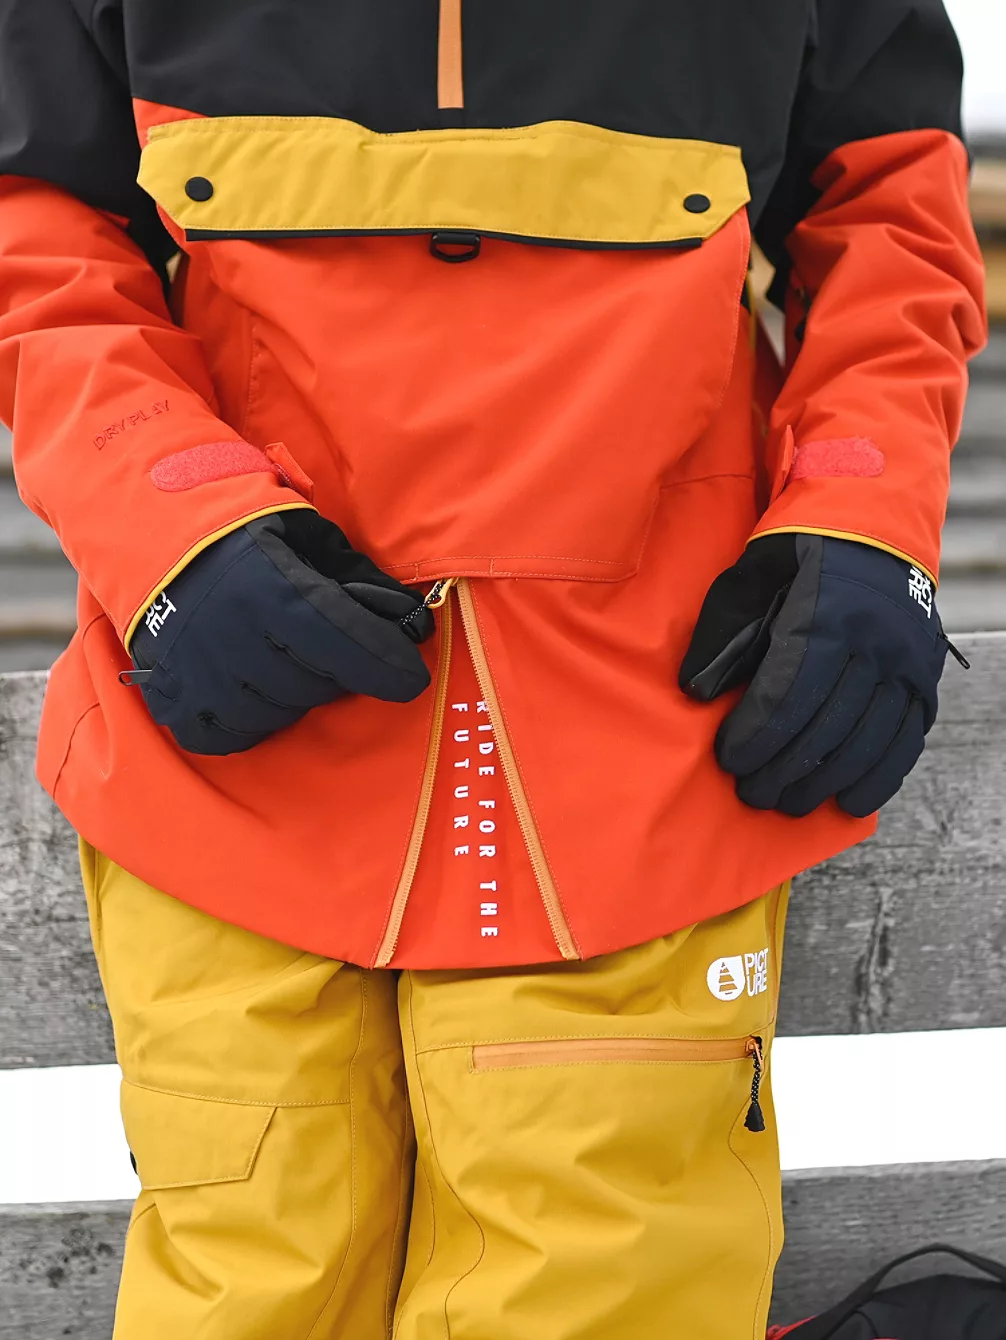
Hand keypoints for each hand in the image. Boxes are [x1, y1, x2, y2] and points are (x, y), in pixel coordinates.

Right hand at [128, 509, 433, 754]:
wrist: (151, 534)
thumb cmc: (241, 530)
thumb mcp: (306, 534)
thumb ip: (357, 578)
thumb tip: (408, 620)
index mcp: (269, 590)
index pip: (348, 647)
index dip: (388, 668)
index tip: (410, 678)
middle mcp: (233, 638)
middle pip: (319, 684)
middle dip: (339, 670)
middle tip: (332, 647)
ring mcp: (199, 675)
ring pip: (280, 712)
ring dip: (296, 692)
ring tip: (286, 657)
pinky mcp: (175, 701)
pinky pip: (231, 735)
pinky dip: (252, 718)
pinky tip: (254, 686)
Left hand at [679, 533, 951, 817]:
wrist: (867, 526)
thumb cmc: (792, 558)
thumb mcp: (745, 581)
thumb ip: (721, 639)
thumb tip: (697, 694)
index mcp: (824, 614)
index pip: (786, 694)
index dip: (754, 736)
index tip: (729, 761)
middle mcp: (873, 642)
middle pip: (824, 725)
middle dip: (782, 768)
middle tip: (752, 793)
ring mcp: (905, 663)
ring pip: (865, 740)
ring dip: (824, 781)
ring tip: (788, 801)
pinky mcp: (925, 678)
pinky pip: (905, 739)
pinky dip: (878, 776)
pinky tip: (849, 801)